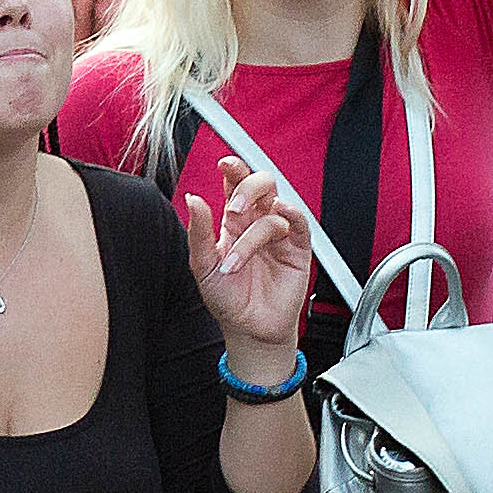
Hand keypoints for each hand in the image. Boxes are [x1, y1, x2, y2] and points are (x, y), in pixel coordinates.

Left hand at [181, 167, 315, 364]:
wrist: (248, 329)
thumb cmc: (227, 298)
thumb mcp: (203, 265)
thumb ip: (199, 232)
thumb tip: (193, 199)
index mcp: (233, 221)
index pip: (235, 185)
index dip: (233, 169)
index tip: (225, 163)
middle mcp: (257, 222)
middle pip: (260, 184)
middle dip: (247, 188)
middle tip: (233, 210)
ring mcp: (279, 234)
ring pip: (275, 205)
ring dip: (254, 231)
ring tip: (236, 262)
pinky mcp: (298, 248)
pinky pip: (299, 222)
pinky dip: (291, 214)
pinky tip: (281, 215)